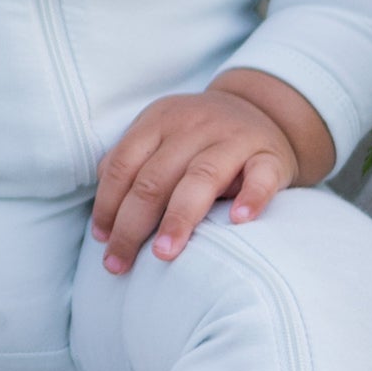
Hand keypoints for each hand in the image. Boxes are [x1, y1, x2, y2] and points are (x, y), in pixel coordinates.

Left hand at [91, 71, 332, 276]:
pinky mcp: (270, 155)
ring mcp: (234, 139)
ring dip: (179, 218)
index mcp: (158, 122)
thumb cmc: (199, 136)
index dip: (107, 204)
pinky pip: (261, 176)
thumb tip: (103, 212)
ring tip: (163, 253)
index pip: (123, 164)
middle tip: (119, 262)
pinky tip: (238, 220)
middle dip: (132, 225)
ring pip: (202, 177)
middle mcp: (193, 127)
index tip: (101, 240)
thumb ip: (131, 163)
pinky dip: (251, 197)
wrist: (263, 109)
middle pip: (155, 178)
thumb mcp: (161, 134)